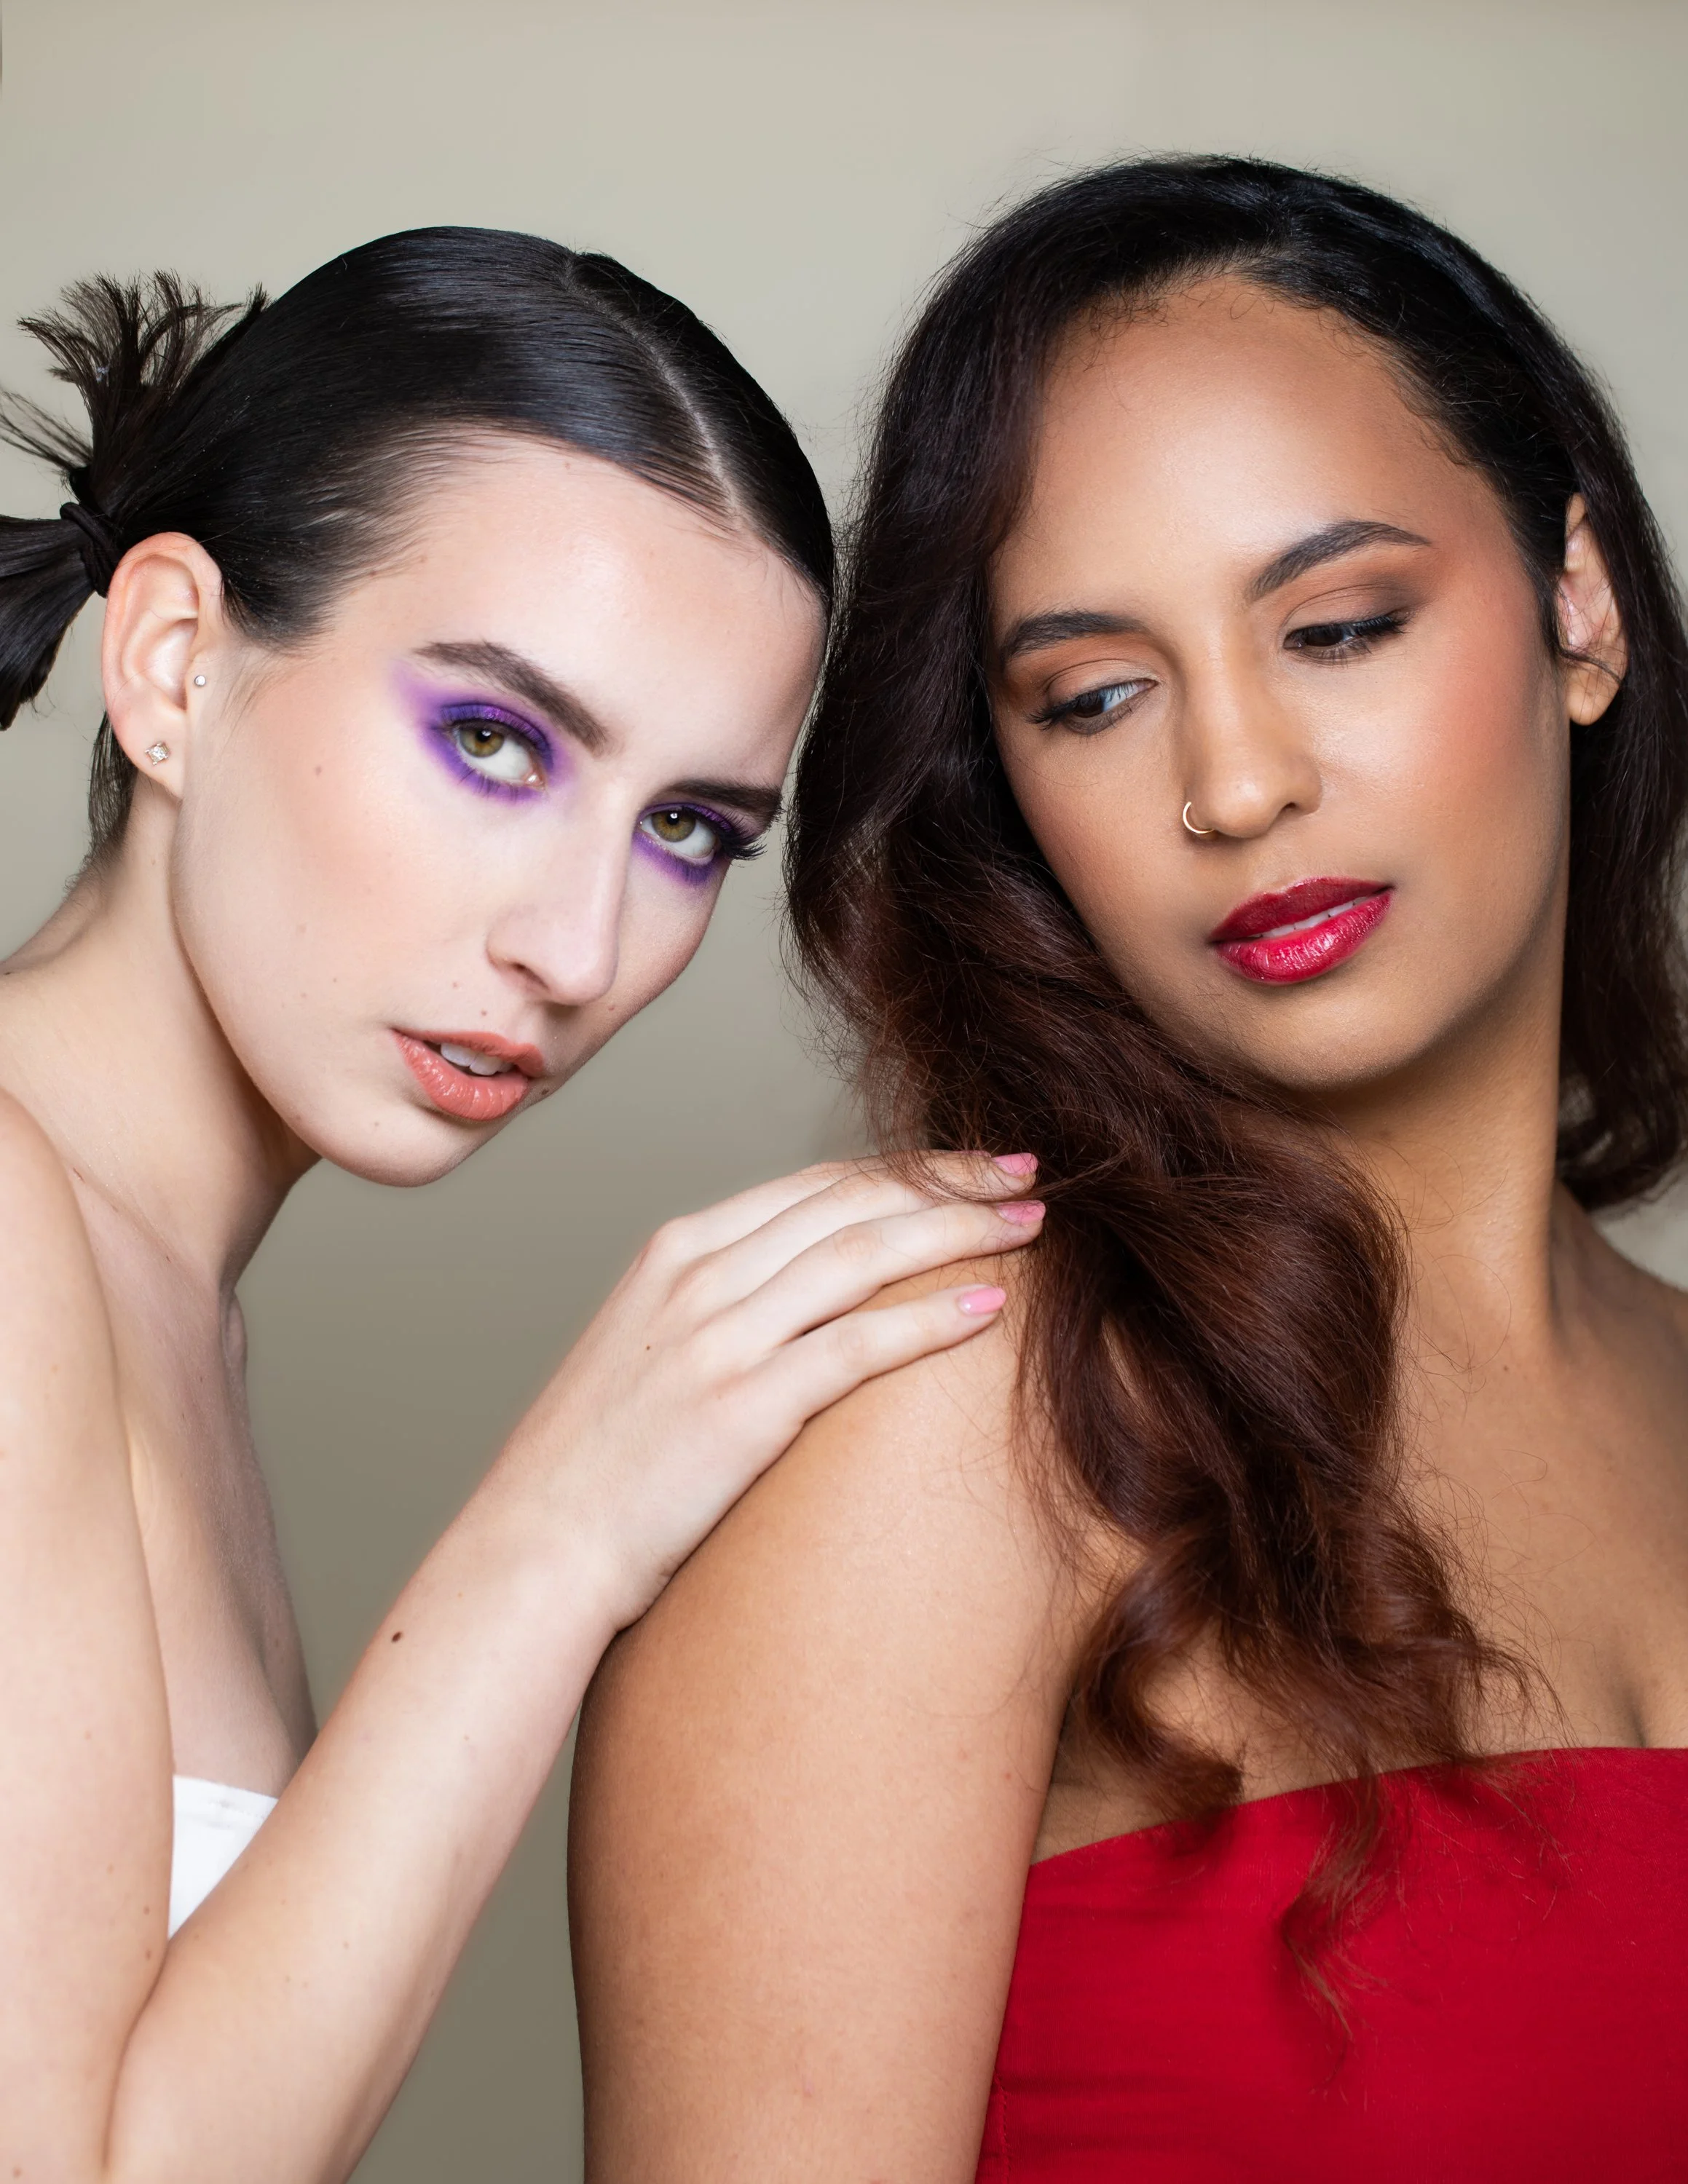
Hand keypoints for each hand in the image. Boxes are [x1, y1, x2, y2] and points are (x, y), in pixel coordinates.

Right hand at [502, 1156, 1042, 1625]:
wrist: (535, 1546)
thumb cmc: (595, 1463)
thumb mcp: (647, 1349)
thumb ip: (719, 1306)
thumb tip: (803, 1297)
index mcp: (676, 1251)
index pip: (817, 1185)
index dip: (905, 1169)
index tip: (970, 1167)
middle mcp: (699, 1277)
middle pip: (853, 1204)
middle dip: (950, 1182)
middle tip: (1028, 1173)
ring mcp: (717, 1338)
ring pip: (865, 1256)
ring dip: (959, 1231)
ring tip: (1032, 1226)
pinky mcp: (741, 1407)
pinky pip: (856, 1345)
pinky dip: (928, 1319)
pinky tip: (989, 1308)